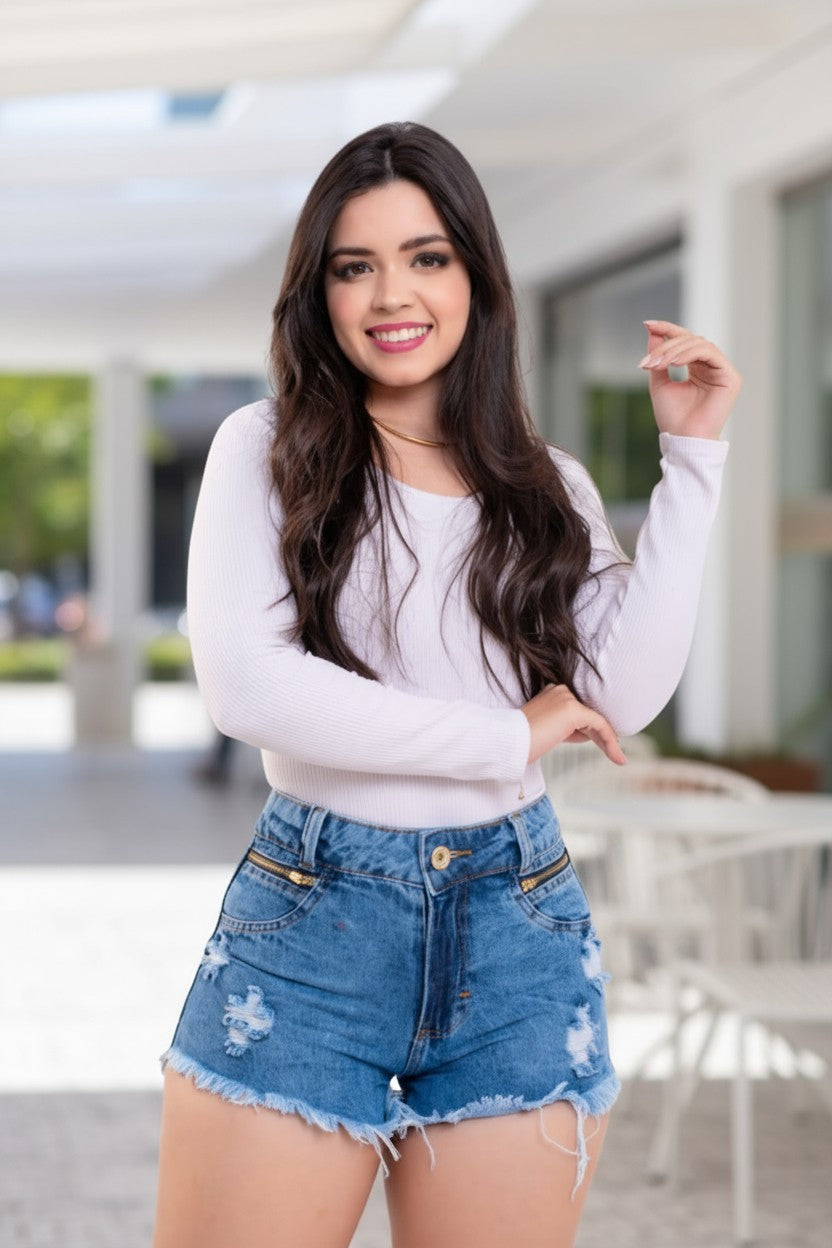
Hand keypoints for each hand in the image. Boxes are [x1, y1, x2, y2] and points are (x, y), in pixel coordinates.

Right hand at [520, 683, 626, 766]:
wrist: (511, 742)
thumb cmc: (524, 740)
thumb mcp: (550, 730)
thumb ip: (568, 727)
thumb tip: (591, 735)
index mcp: (553, 692)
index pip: (579, 711)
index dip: (590, 730)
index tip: (605, 745)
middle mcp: (561, 690)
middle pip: (589, 715)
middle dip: (602, 736)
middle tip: (615, 754)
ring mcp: (567, 699)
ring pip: (596, 720)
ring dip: (608, 741)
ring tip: (619, 758)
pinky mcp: (573, 710)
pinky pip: (599, 725)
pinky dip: (610, 740)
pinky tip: (616, 755)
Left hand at [639, 318, 741, 440]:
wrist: (683, 440)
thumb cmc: (672, 418)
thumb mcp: (660, 383)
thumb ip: (658, 358)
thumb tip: (653, 331)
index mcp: (698, 368)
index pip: (684, 341)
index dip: (667, 330)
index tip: (648, 323)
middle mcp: (712, 367)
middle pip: (690, 340)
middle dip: (667, 345)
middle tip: (648, 360)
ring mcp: (722, 371)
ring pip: (700, 344)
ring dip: (675, 350)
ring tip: (658, 363)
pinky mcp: (730, 377)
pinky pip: (710, 353)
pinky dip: (690, 354)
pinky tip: (674, 363)